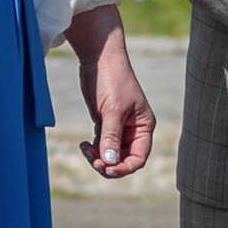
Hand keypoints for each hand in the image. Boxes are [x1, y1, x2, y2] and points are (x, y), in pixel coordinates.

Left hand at [66, 6, 153, 178]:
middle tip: (93, 161)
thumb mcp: (113, 110)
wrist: (99, 58)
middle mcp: (134, 130)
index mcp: (143, 127)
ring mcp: (119, 127)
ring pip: (110, 153)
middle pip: (123, 159)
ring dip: (98, 157)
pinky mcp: (105, 123)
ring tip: (85, 149)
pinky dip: (93, 148)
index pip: (138, 158)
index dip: (124, 168)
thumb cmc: (112, 80)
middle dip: (108, 164)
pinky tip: (83, 144)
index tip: (108, 169)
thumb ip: (111, 137)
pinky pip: (101, 144)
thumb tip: (109, 163)